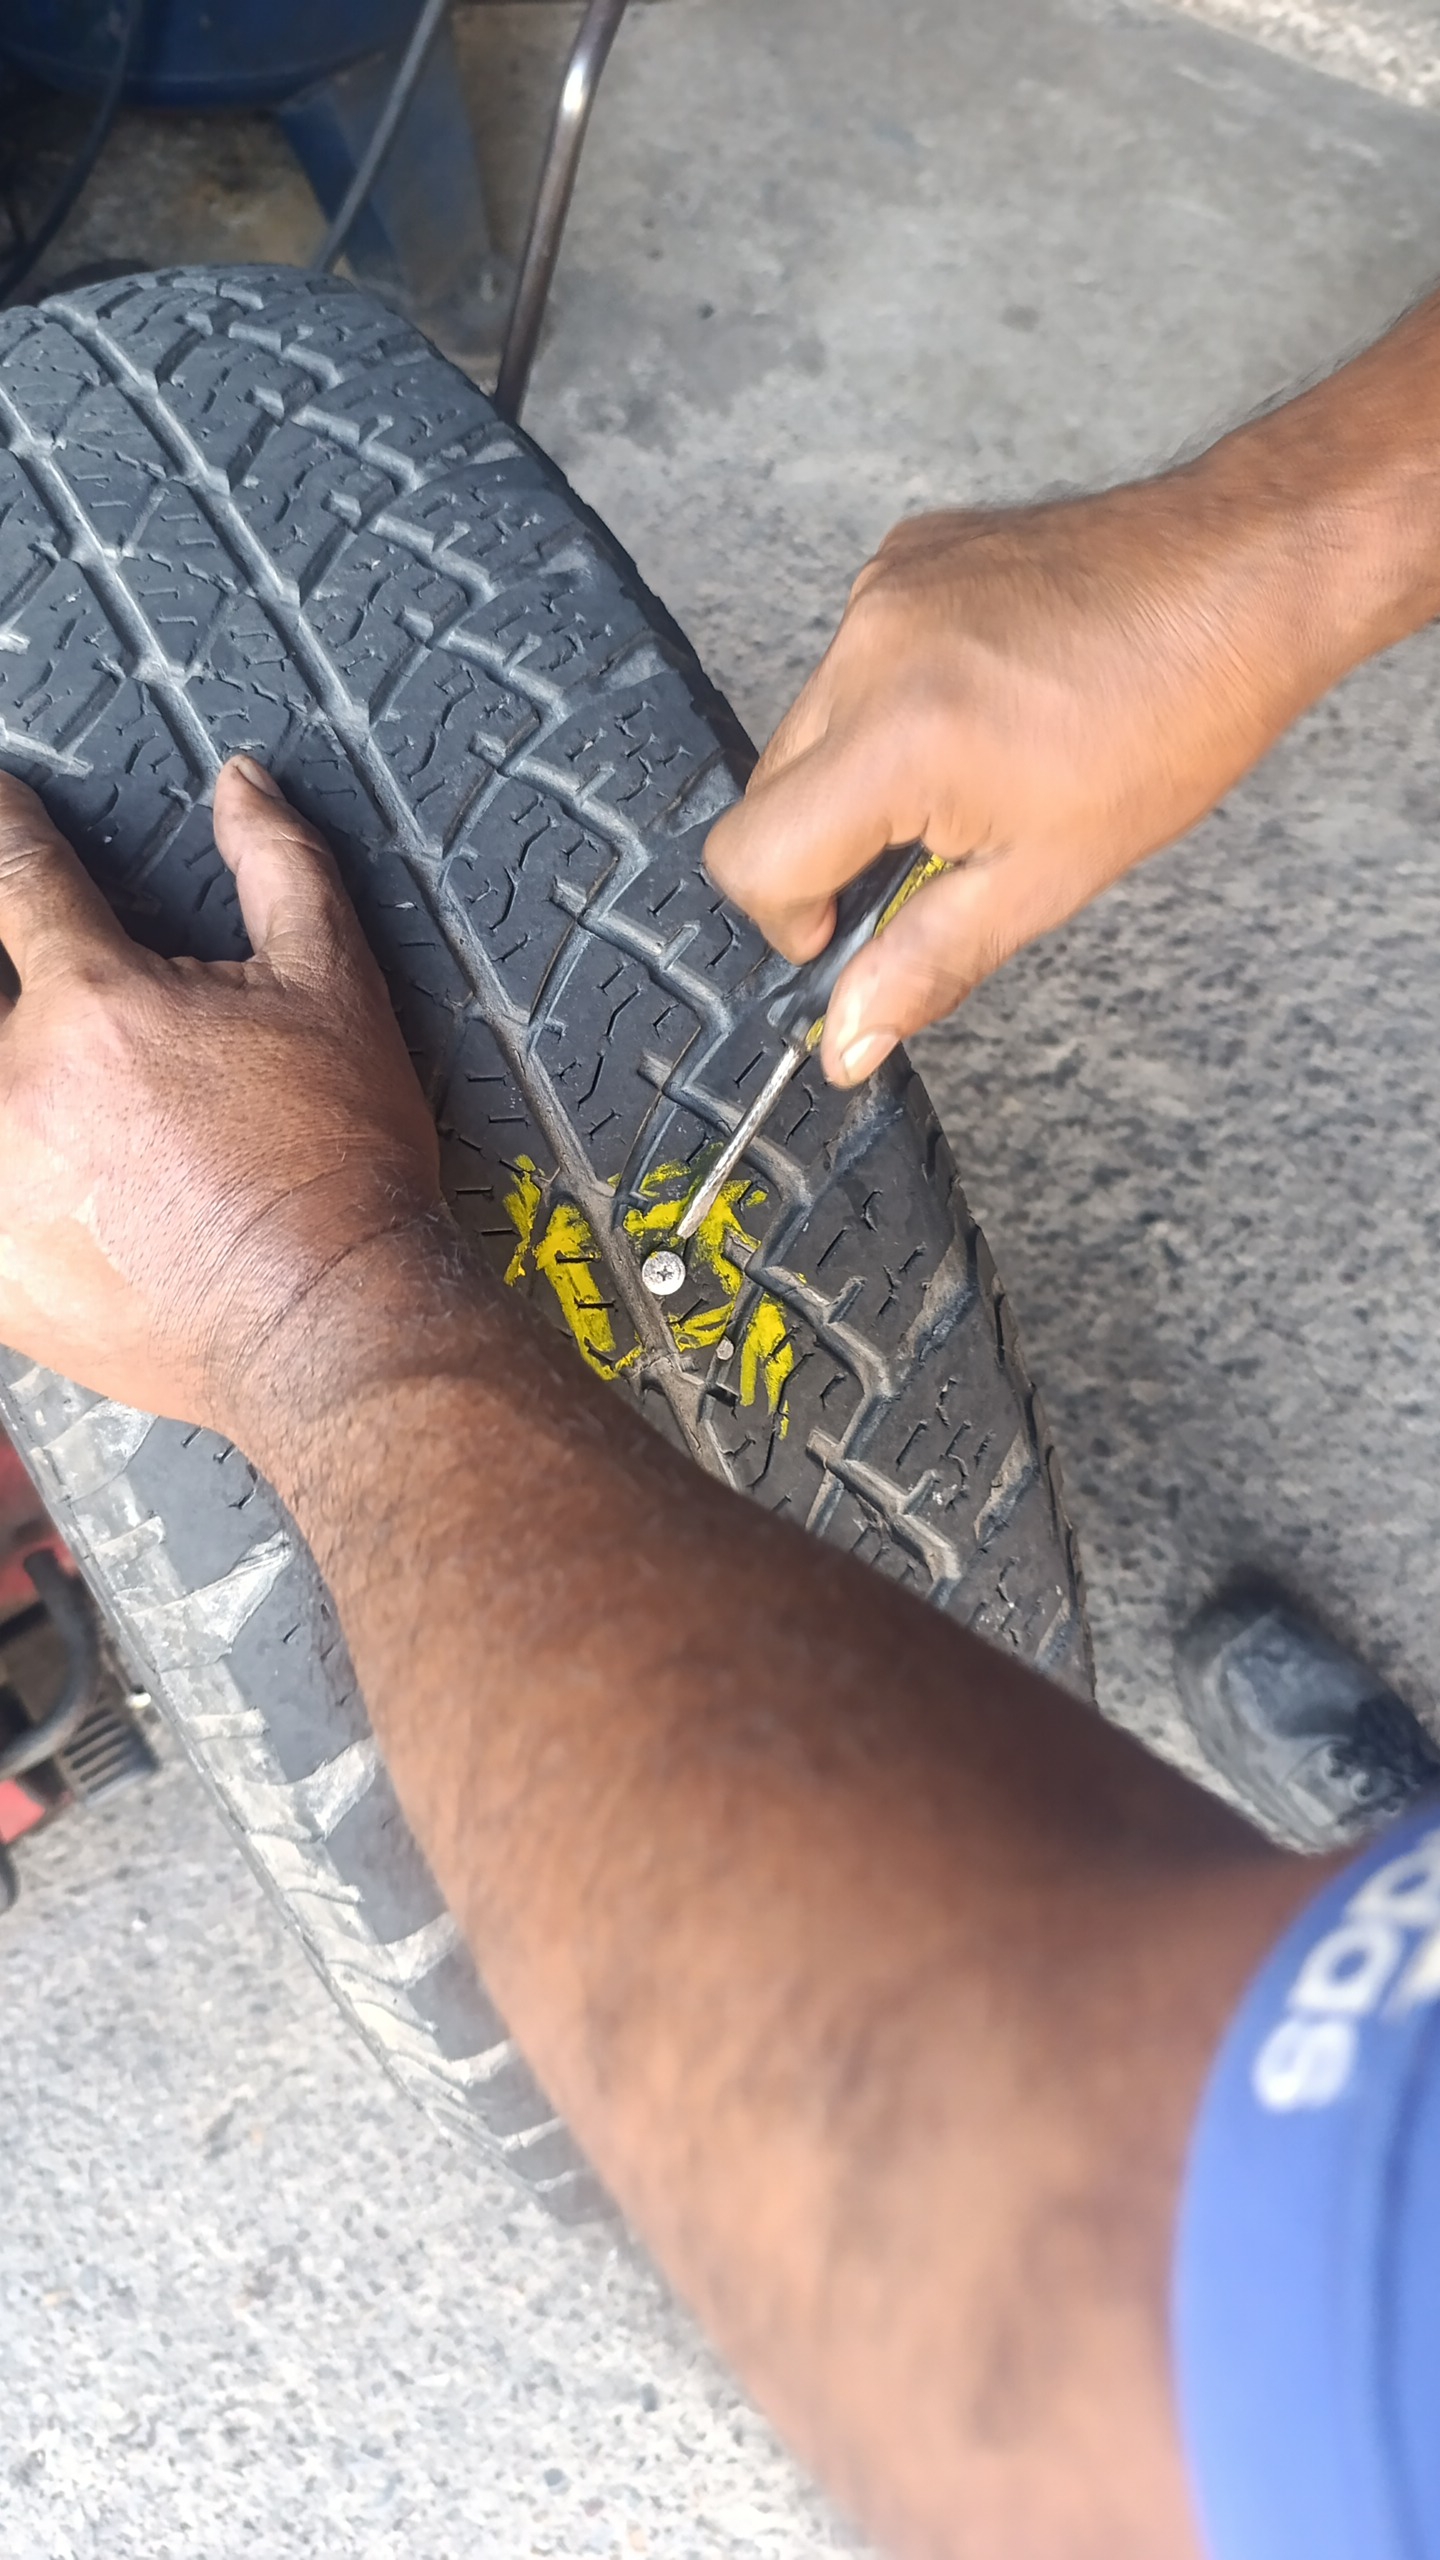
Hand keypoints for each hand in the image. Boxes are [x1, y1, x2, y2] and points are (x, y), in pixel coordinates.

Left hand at [0, 759, 442, 1433]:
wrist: (329, 1324)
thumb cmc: (340, 1169)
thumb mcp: (336, 991)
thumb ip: (279, 869)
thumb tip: (242, 786)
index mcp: (97, 1004)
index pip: (10, 873)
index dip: (0, 825)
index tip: (0, 813)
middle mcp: (18, 1087)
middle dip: (19, 990)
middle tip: (71, 1027)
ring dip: (15, 1084)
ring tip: (83, 1117)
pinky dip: (14, 1188)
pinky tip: (66, 1191)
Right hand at [705, 465, 1333, 1081]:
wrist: (1244, 577)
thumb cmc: (1179, 716)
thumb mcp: (1049, 877)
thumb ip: (927, 963)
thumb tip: (850, 1037)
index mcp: (898, 741)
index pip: (751, 857)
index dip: (789, 918)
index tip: (846, 931)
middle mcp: (870, 649)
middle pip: (767, 793)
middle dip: (829, 847)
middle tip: (932, 859)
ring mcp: (883, 589)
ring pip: (808, 724)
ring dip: (862, 773)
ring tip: (975, 774)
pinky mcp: (907, 553)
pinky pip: (855, 657)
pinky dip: (894, 701)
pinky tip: (982, 707)